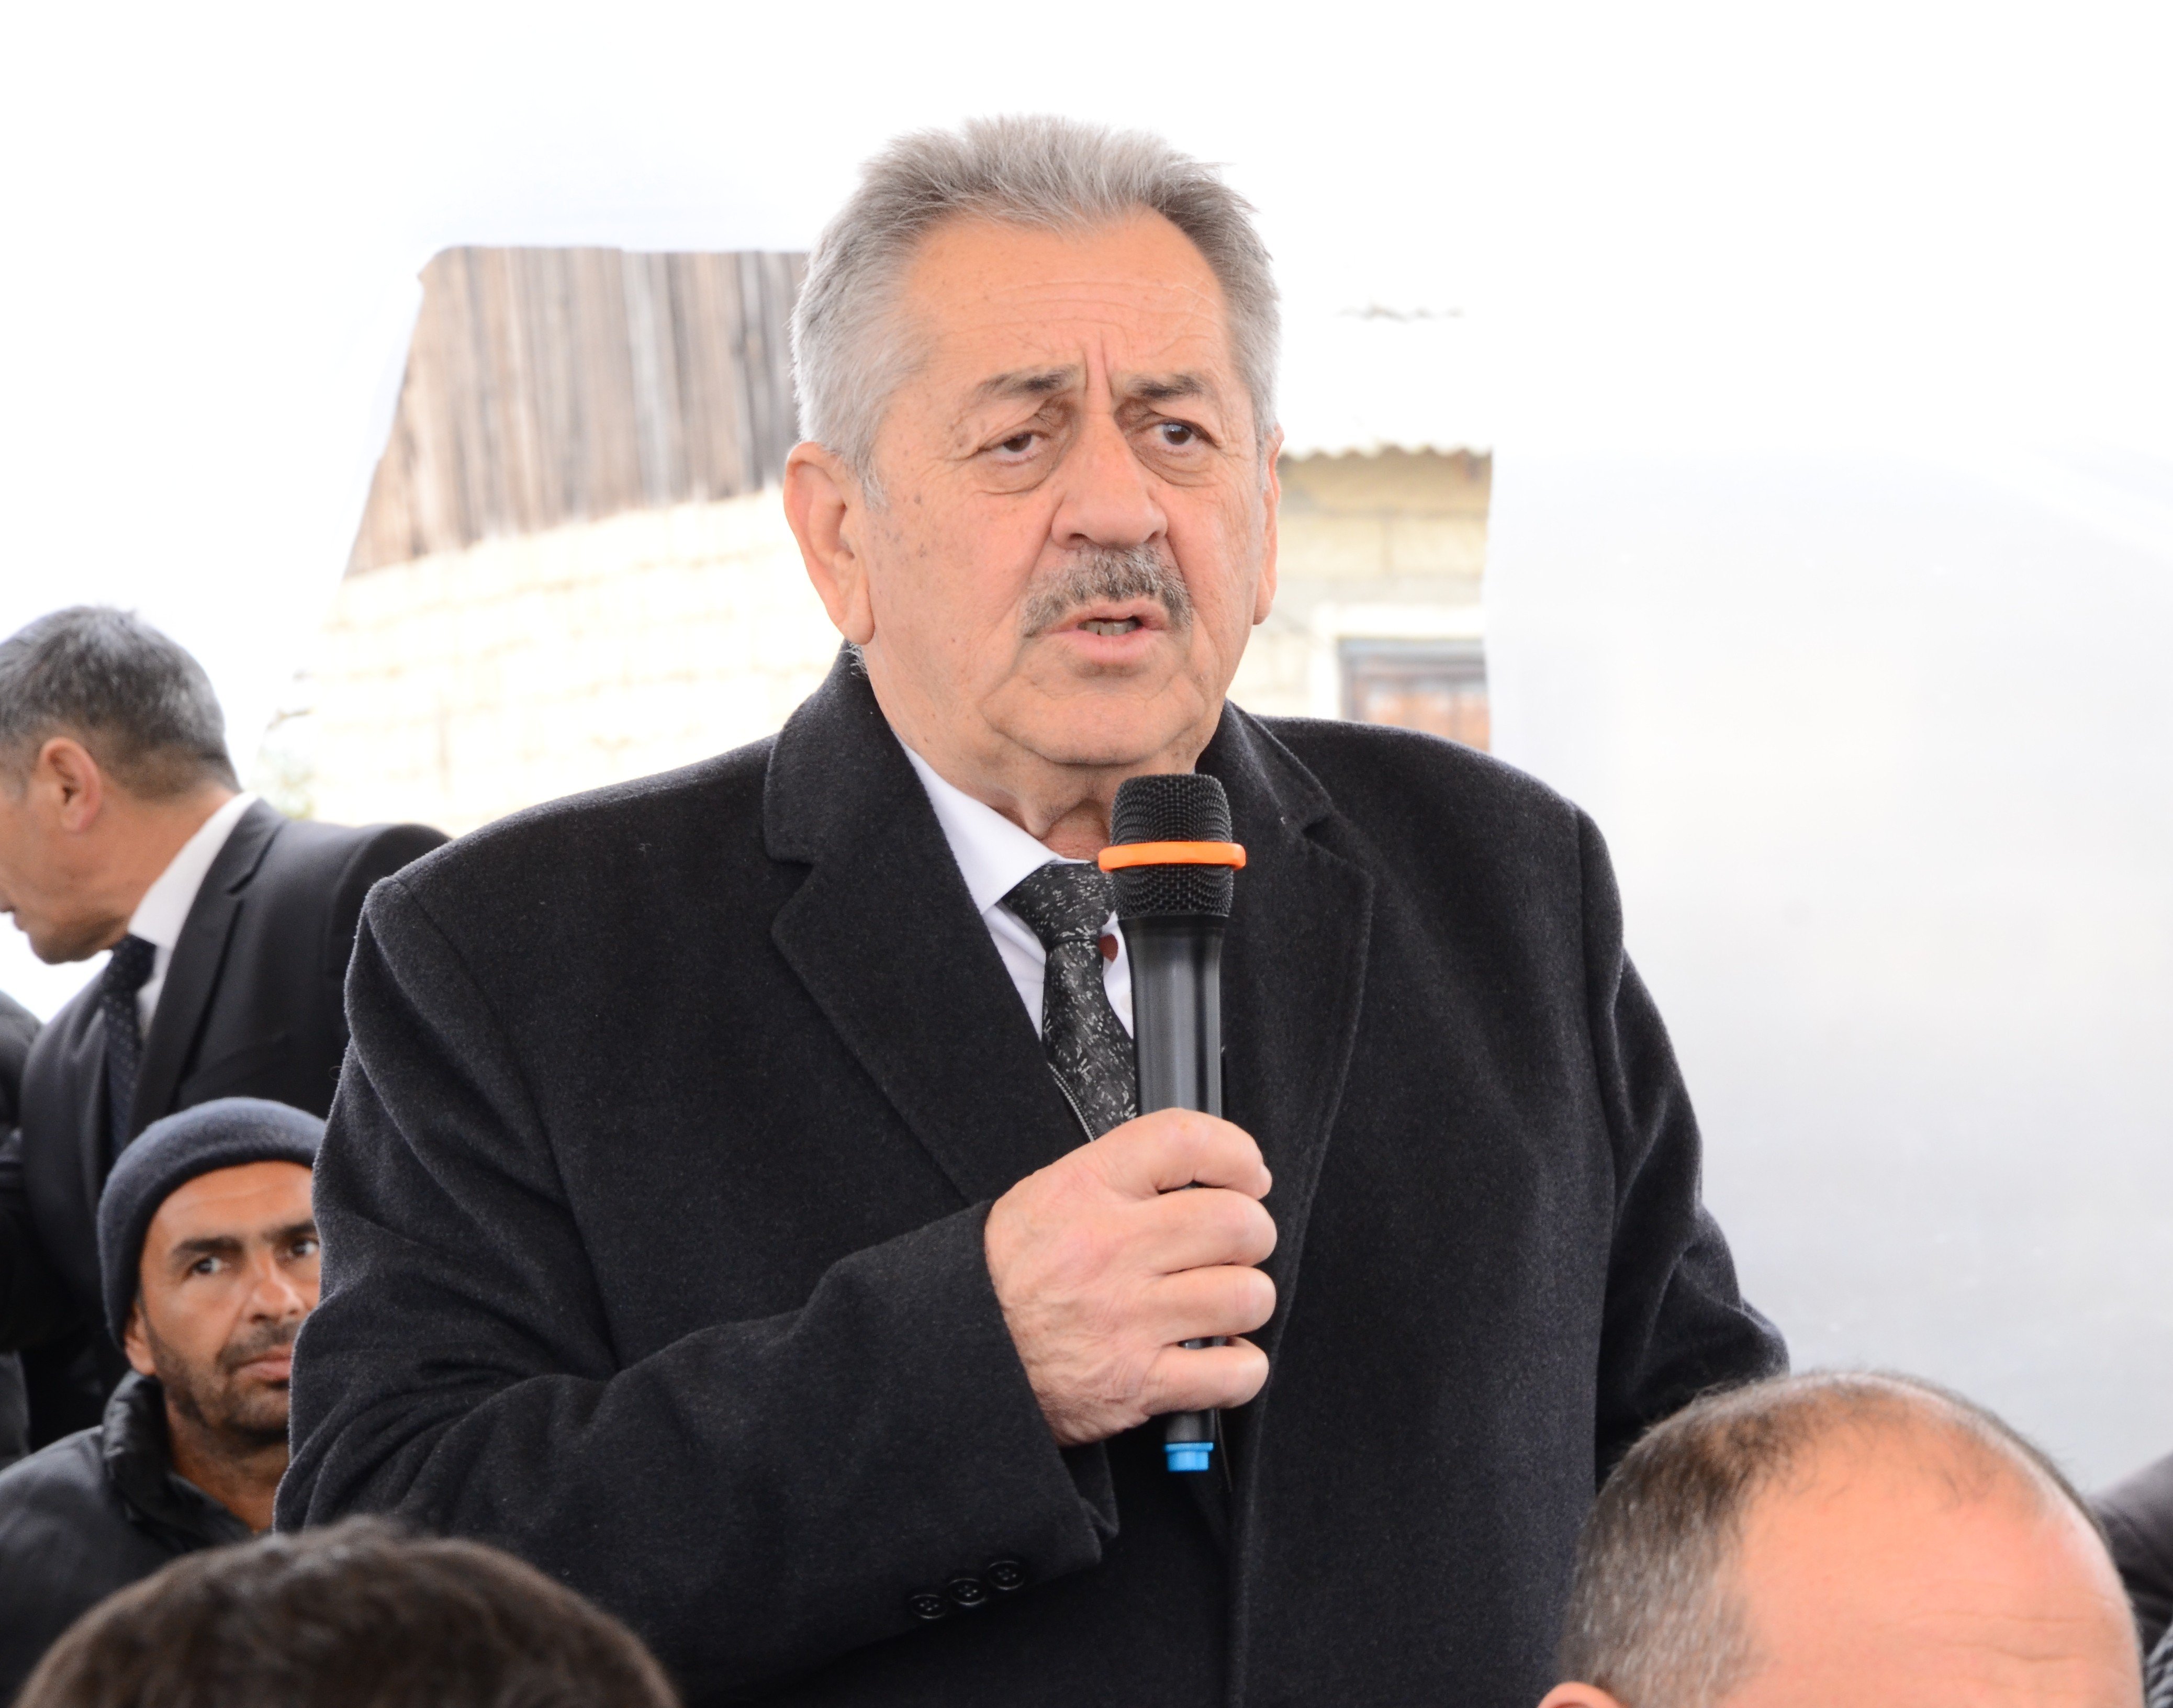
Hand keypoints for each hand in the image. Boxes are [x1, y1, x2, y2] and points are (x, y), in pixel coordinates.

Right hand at [983, 1109, 1276, 1447]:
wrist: (957, 1353)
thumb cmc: (1005, 1276)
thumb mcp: (1046, 1196)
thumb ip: (1122, 1178)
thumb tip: (1202, 1170)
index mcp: (1085, 1192)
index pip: (1185, 1141)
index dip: (1235, 1153)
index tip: (1246, 1173)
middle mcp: (1110, 1250)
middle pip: (1237, 1223)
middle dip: (1251, 1234)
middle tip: (1234, 1245)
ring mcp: (1127, 1318)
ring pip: (1246, 1296)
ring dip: (1246, 1301)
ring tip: (1220, 1302)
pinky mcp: (1137, 1383)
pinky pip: (1234, 1373)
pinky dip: (1240, 1368)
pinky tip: (1216, 1356)